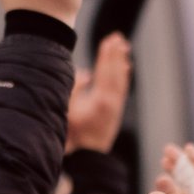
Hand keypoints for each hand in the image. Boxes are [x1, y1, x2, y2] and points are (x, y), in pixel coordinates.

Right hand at [68, 28, 131, 153]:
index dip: (106, 55)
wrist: (87, 156)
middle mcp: (112, 103)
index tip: (108, 40)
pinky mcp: (116, 111)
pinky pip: (122, 89)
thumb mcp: (67, 110)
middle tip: (117, 37)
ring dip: (121, 62)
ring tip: (123, 46)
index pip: (105, 72)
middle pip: (116, 73)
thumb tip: (86, 73)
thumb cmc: (73, 134)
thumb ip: (75, 89)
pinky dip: (124, 75)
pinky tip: (126, 67)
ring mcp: (116, 107)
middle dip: (116, 54)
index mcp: (100, 101)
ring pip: (121, 80)